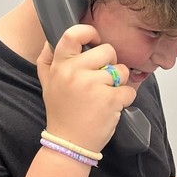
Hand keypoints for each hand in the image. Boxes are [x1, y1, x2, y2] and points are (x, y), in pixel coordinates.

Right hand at [36, 25, 136, 151]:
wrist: (68, 143)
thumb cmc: (61, 112)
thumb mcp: (47, 84)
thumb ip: (47, 60)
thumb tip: (49, 40)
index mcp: (60, 66)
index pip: (74, 34)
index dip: (90, 33)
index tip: (96, 41)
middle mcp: (74, 72)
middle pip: (107, 51)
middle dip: (110, 64)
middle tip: (101, 81)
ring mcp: (92, 85)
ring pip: (121, 70)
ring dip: (118, 82)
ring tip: (105, 95)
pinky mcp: (109, 100)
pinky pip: (128, 90)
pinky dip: (125, 99)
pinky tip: (111, 108)